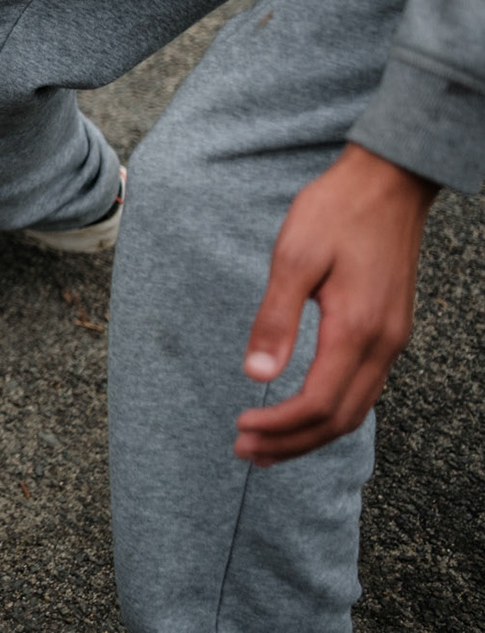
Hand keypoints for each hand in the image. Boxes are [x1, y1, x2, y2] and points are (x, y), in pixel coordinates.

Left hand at [234, 143, 439, 465]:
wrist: (388, 180)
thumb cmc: (335, 211)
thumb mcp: (294, 257)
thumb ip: (276, 318)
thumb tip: (256, 374)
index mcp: (356, 329)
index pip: (318, 403)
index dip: (279, 427)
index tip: (241, 431)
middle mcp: (383, 344)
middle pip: (340, 419)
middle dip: (292, 443)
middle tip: (245, 452)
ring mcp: (391, 339)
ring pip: (355, 409)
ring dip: (311, 434)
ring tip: (268, 445)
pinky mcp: (389, 329)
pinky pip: (363, 388)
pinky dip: (331, 411)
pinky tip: (302, 412)